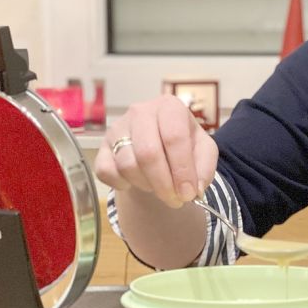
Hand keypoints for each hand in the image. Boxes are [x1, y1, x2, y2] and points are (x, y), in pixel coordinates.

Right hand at [94, 94, 218, 207]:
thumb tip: (195, 189)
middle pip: (148, 153)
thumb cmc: (184, 144)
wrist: (159, 142)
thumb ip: (205, 167)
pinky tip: (135, 182)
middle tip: (175, 200)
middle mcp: (140, 112)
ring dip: (146, 185)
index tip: (188, 194)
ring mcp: (117, 128)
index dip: (182, 170)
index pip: (174, 137)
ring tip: (159, 186)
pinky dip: (121, 184)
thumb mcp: (203, 150)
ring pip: (127, 165)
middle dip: (163, 184)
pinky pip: (106, 171)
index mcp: (169, 106)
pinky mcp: (102, 146)